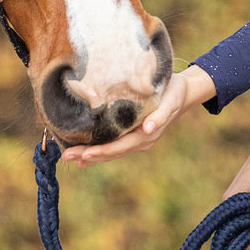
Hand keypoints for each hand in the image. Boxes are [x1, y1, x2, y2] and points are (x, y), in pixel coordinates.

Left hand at [59, 65, 216, 165]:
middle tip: (65, 156)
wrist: (183, 92)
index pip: (119, 146)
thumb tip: (148, 129)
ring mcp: (135, 138)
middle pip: (111, 152)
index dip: (102, 151)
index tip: (84, 153)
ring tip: (69, 157)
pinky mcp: (131, 132)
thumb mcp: (171, 101)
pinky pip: (113, 143)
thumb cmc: (175, 93)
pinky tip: (84, 153)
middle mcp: (140, 140)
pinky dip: (98, 149)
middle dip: (88, 155)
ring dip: (89, 155)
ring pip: (110, 150)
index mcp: (146, 135)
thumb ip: (161, 116)